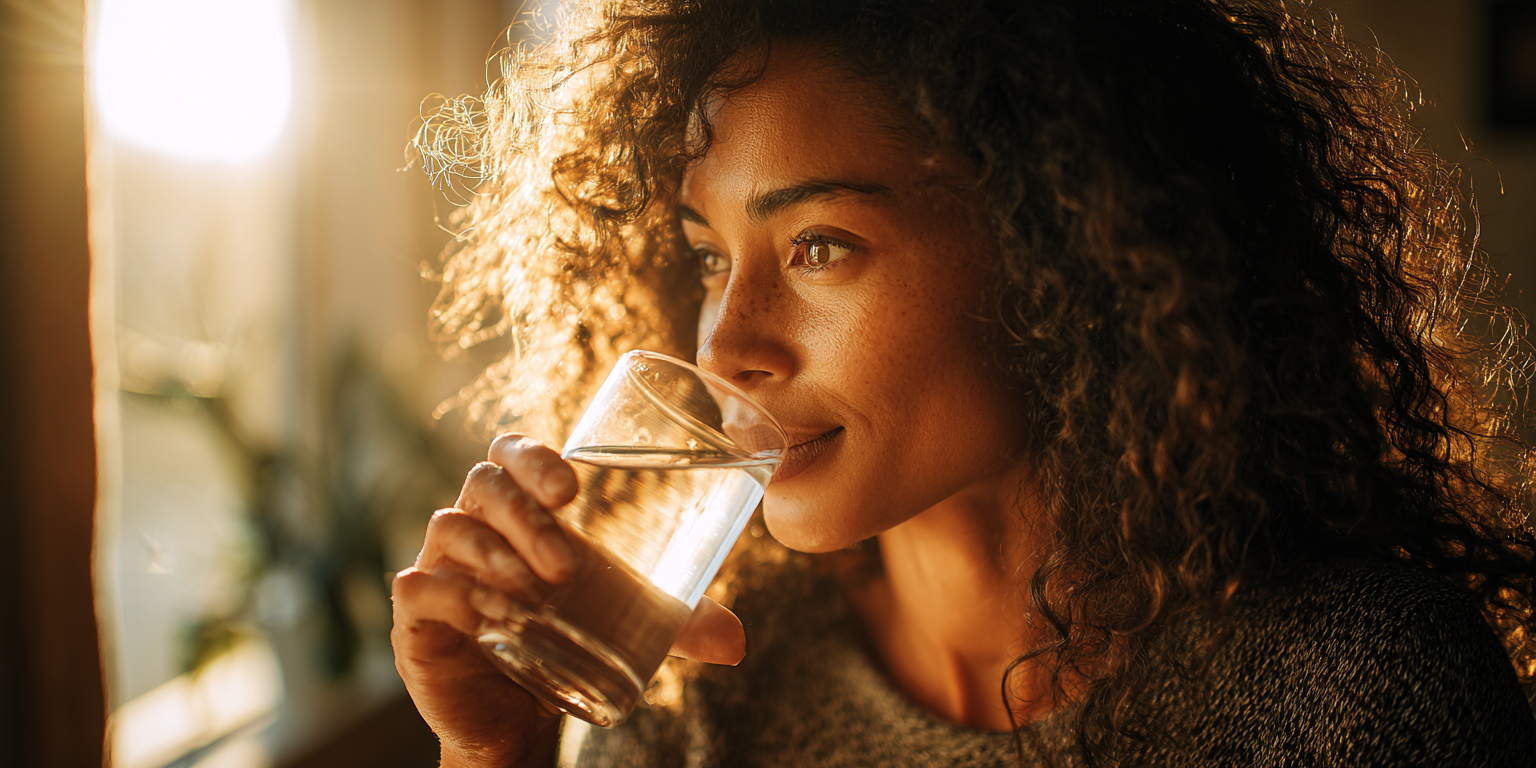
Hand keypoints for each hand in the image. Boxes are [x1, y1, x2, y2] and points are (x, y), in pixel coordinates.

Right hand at [390, 434, 746, 767]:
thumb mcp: (631, 624)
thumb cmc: (572, 636)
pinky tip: (488, 616)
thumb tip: (738, 642)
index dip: (532, 457)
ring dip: (495, 553)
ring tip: (536, 590)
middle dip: (525, 516)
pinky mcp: (417, 617)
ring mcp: (439, 566)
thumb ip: (682, 624)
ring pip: (450, 529)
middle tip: (568, 563)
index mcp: (520, 507)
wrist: (521, 708)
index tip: (572, 489)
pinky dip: (453, 594)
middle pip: (483, 486)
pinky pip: (420, 587)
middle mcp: (473, 524)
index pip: (511, 453)